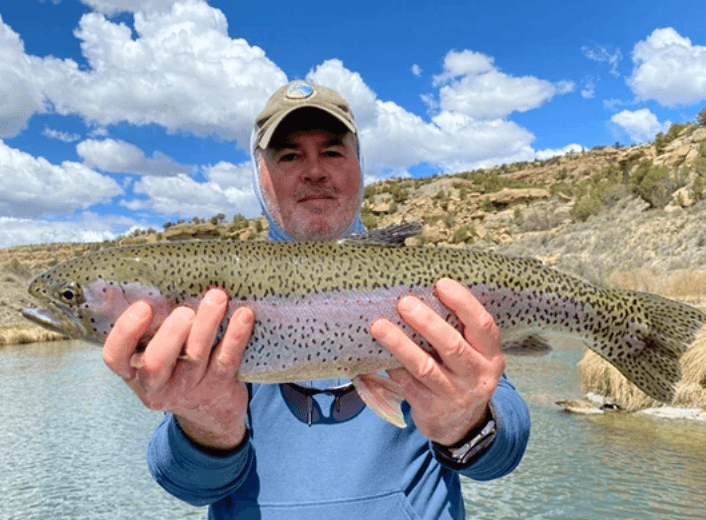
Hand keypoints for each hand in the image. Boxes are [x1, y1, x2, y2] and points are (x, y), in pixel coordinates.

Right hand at [102, 288, 253, 451]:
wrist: (211, 409)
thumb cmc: (178, 363)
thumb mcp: (158, 350)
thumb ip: (154, 325)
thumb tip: (162, 275)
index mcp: (133, 370)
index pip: (115, 357)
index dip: (125, 333)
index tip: (143, 307)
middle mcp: (156, 384)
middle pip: (156, 363)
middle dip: (171, 334)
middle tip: (185, 312)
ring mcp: (188, 389)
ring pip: (194, 358)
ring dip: (207, 325)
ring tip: (217, 298)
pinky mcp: (218, 388)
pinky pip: (226, 361)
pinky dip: (236, 337)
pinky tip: (244, 315)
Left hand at [370, 278, 504, 445]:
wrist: (463, 426)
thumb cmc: (463, 375)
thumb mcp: (475, 355)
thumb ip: (460, 331)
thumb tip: (423, 291)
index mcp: (491, 356)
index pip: (483, 326)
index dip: (464, 303)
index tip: (441, 284)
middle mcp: (478, 377)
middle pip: (452, 347)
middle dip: (427, 322)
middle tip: (404, 302)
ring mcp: (455, 396)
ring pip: (425, 367)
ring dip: (400, 344)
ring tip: (379, 326)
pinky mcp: (431, 410)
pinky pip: (408, 385)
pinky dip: (392, 366)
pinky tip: (377, 352)